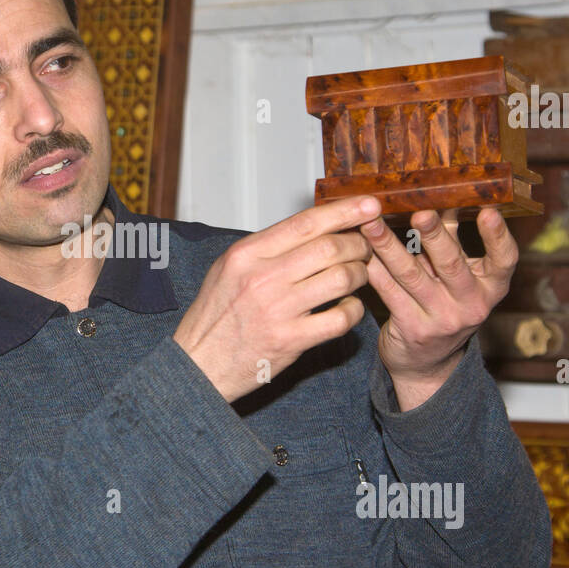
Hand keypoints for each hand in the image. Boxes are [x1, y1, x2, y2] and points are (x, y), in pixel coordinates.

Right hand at [174, 195, 379, 403]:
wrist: (199, 363)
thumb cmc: (215, 315)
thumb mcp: (229, 268)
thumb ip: (267, 247)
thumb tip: (312, 226)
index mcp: (246, 254)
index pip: (305, 223)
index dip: (343, 211)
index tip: (369, 205)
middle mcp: (262, 278)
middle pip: (330, 248)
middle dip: (357, 244)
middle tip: (363, 248)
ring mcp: (278, 310)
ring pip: (341, 279)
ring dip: (360, 274)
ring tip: (358, 275)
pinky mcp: (291, 340)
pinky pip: (340, 319)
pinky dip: (354, 310)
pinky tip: (348, 308)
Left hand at [361, 206, 517, 406]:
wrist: (427, 362)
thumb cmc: (443, 305)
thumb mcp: (457, 277)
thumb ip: (451, 240)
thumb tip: (440, 196)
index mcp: (491, 286)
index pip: (505, 260)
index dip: (497, 236)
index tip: (487, 210)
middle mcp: (472, 304)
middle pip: (452, 264)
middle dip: (434, 236)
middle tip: (419, 212)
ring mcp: (443, 319)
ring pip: (413, 276)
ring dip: (389, 246)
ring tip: (371, 224)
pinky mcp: (413, 329)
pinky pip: (389, 293)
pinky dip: (374, 270)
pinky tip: (360, 252)